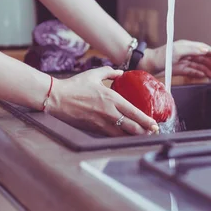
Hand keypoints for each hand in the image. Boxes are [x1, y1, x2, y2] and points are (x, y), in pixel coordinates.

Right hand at [45, 66, 159, 135]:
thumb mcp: (94, 74)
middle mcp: (109, 112)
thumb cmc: (74, 85)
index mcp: (112, 98)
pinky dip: (120, 137)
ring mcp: (101, 122)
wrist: (56, 98)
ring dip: (133, 136)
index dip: (146, 120)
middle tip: (152, 133)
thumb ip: (110, 72)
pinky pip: (110, 135)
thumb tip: (120, 72)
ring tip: (142, 136)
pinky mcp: (93, 128)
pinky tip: (125, 137)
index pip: (134, 112)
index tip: (154, 124)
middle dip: (144, 131)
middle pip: (132, 126)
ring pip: (122, 134)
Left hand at [138, 40, 210, 77]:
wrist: (150, 65)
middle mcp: (187, 53)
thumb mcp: (178, 50)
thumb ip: (192, 49)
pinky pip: (193, 71)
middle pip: (203, 58)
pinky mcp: (181, 69)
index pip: (203, 48)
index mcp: (187, 46)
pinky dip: (199, 73)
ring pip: (199, 65)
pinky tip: (204, 76)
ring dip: (207, 69)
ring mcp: (184, 61)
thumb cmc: (161, 56)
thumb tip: (204, 49)